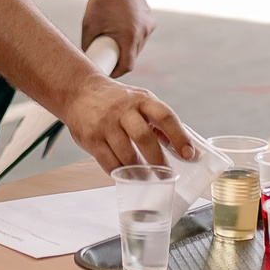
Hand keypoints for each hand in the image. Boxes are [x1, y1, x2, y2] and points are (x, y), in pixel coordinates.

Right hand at [58, 75, 194, 172]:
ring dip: (140, 171)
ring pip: (127, 155)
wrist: (80, 92)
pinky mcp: (91, 139)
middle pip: (144, 138)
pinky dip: (121, 173)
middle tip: (166, 175)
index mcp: (141, 99)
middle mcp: (123, 110)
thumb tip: (181, 146)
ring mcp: (106, 124)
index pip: (165, 116)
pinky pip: (109, 163)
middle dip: (158, 161)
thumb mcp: (139, 100)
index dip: (179, 137)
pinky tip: (127, 174)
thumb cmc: (116, 100)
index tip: (189, 154)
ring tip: (147, 177)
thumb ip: (158, 121)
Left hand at [79, 0, 156, 76]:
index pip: (127, 66)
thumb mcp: (89, 25)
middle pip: (132, 57)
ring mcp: (149, 25)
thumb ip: (87, 45)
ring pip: (138, 46)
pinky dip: (132, 37)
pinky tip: (121, 30)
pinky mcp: (150, 19)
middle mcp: (143, 32)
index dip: (116, 72)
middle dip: (120, 59)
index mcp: (129, 36)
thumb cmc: (101, 0)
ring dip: (127, 48)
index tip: (107, 72)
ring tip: (112, 41)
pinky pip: (141, 35)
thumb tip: (87, 59)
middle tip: (105, 56)